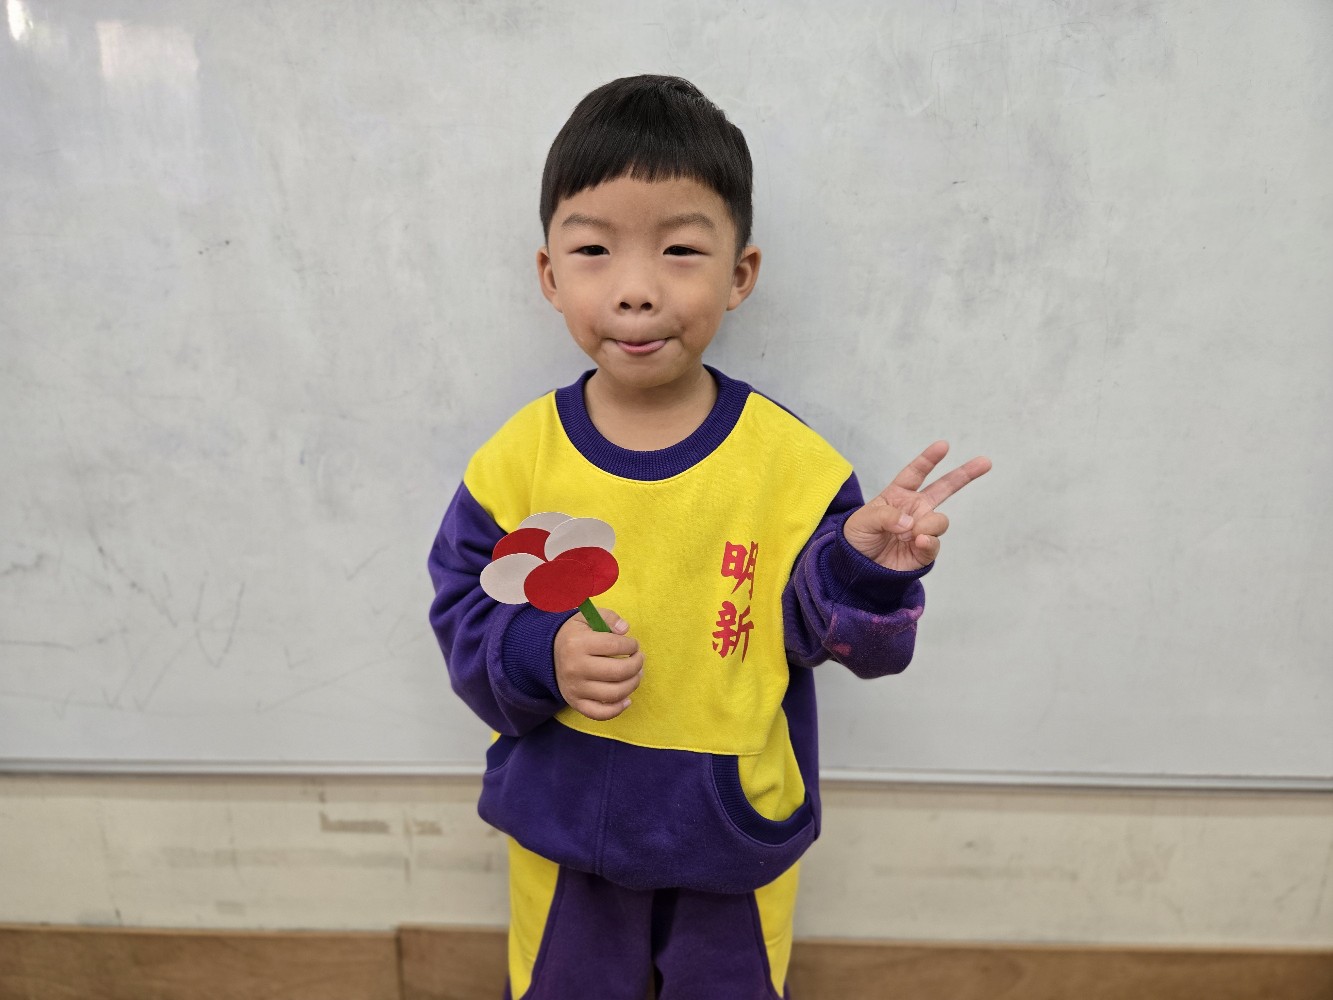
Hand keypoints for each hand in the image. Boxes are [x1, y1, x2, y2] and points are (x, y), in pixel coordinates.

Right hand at [553, 608, 642, 720]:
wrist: (547, 654)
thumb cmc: (574, 635)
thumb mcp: (587, 617)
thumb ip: (608, 617)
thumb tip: (624, 629)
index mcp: (578, 644)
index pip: (615, 645)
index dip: (631, 645)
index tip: (633, 645)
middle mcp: (575, 668)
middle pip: (618, 672)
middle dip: (637, 665)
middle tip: (639, 659)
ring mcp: (575, 688)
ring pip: (614, 694)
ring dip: (633, 684)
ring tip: (636, 675)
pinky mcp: (575, 702)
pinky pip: (600, 713)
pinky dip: (617, 709)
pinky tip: (627, 699)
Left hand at [843, 441, 991, 570]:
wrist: (858, 569)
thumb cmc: (858, 538)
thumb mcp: (863, 521)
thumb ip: (886, 516)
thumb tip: (911, 523)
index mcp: (897, 495)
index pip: (916, 473)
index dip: (929, 459)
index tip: (943, 445)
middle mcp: (915, 509)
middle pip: (944, 488)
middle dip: (965, 474)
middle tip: (985, 462)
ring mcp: (922, 529)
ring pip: (940, 520)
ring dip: (927, 525)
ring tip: (908, 535)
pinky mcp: (925, 550)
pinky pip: (935, 543)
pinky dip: (928, 542)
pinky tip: (918, 542)